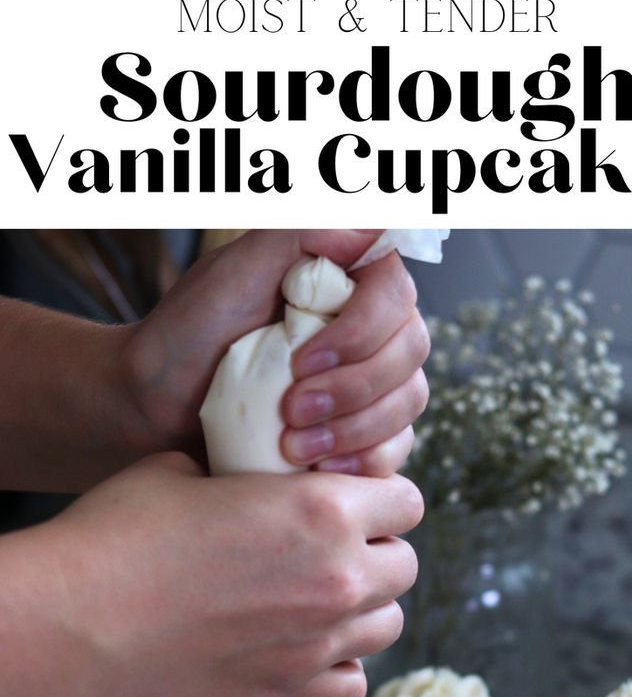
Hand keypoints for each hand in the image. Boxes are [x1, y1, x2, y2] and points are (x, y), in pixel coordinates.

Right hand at [3, 453, 422, 696]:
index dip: (382, 498)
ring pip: (387, 626)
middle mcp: (338, 578)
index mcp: (322, 509)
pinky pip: (352, 685)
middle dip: (376, 554)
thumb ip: (242, 472)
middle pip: (405, 566)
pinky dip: (337, 669)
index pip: (406, 499)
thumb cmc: (118, 537)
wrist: (75, 623)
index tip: (356, 504)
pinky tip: (304, 652)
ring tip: (317, 602)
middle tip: (334, 552)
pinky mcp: (290, 694)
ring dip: (362, 611)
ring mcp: (319, 643)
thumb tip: (251, 480)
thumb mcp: (183, 470)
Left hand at [121, 229, 429, 477]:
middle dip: (353, 389)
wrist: (156, 403)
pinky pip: (393, 451)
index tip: (302, 359)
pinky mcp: (361, 434)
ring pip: (406, 404)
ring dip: (354, 430)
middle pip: (409, 351)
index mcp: (346, 280)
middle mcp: (369, 329)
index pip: (395, 293)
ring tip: (294, 448)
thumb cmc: (189, 331)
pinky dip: (361, 462)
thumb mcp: (235, 270)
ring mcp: (371, 384)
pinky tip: (318, 470)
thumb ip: (300, 234)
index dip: (362, 330)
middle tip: (290, 411)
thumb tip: (371, 227)